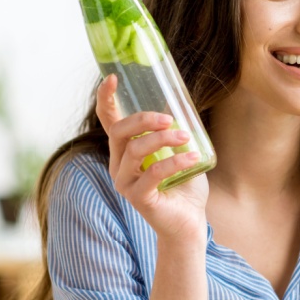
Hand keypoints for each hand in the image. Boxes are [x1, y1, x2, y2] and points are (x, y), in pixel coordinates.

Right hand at [95, 75, 209, 241]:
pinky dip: (174, 162)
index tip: (112, 78)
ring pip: (135, 150)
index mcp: (125, 150)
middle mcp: (119, 164)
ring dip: (163, 139)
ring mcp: (125, 182)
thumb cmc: (184, 186)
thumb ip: (175, 130)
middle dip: (143, 119)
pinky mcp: (137, 198)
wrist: (189, 222)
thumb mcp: (180, 151)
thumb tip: (177, 100)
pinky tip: (193, 158)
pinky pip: (153, 173)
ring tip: (186, 137)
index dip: (106, 99)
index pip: (109, 121)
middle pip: (119, 131)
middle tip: (168, 118)